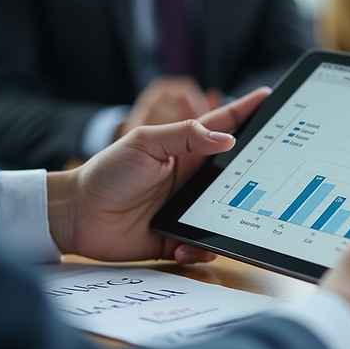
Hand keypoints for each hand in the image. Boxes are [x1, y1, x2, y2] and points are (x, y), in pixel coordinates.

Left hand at [47, 87, 270, 264]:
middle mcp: (190, 180)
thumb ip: (184, 135)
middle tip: (271, 178)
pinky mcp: (175, 238)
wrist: (78, 214)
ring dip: (228, 222)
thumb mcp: (144, 142)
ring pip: (224, 216)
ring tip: (222, 223)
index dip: (246, 112)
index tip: (269, 98)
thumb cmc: (107, 172)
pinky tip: (183, 248)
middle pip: (234, 176)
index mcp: (185, 151)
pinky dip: (197, 251)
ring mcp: (185, 209)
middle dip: (255, 178)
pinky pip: (200, 247)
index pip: (223, 127)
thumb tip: (226, 139)